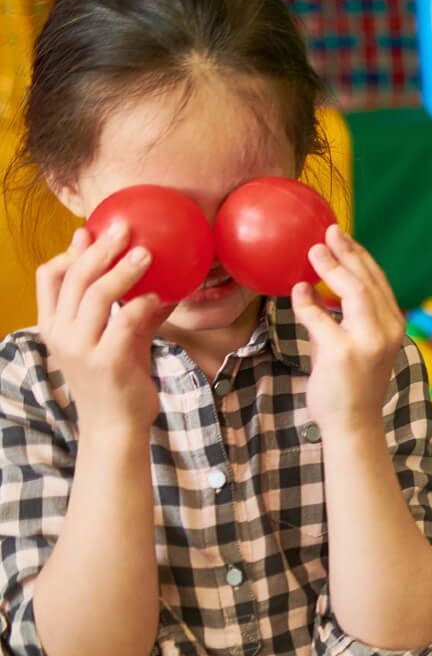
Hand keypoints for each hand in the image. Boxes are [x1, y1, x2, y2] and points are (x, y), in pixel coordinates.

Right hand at [36, 223, 165, 431]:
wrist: (115, 427)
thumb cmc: (117, 379)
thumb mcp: (116, 339)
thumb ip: (125, 309)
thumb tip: (152, 278)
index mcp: (54, 325)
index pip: (48, 277)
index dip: (69, 251)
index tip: (91, 233)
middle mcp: (60, 334)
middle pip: (73, 278)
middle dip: (99, 249)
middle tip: (124, 228)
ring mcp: (81, 349)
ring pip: (96, 296)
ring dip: (123, 270)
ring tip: (146, 254)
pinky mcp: (107, 363)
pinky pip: (124, 323)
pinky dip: (141, 305)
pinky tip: (160, 297)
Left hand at [293, 226, 406, 434]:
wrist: (354, 424)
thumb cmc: (351, 384)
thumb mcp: (355, 344)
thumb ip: (343, 317)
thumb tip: (313, 289)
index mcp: (394, 326)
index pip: (379, 282)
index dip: (361, 256)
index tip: (343, 237)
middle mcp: (387, 330)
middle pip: (368, 280)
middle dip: (347, 252)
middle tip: (328, 231)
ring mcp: (367, 341)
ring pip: (352, 290)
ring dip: (331, 266)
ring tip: (313, 250)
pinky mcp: (343, 352)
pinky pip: (320, 316)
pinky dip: (306, 301)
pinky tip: (297, 291)